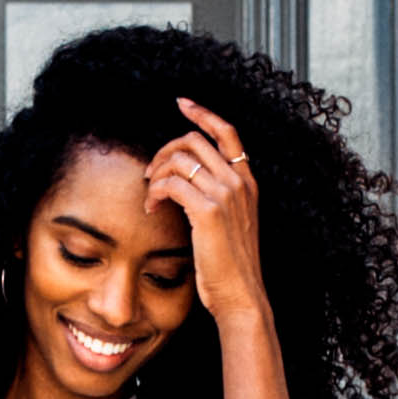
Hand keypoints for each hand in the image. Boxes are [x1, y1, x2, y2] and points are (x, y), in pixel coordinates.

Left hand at [147, 98, 270, 322]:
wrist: (241, 295)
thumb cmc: (231, 266)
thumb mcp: (233, 224)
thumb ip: (219, 198)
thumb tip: (187, 181)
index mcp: (247, 182)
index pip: (227, 132)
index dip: (203, 113)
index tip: (182, 103)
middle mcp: (238, 182)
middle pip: (194, 141)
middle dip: (164, 151)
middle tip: (150, 172)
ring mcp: (225, 195)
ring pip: (179, 160)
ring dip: (157, 173)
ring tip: (150, 194)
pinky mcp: (208, 211)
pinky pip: (171, 184)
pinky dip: (155, 192)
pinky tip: (152, 208)